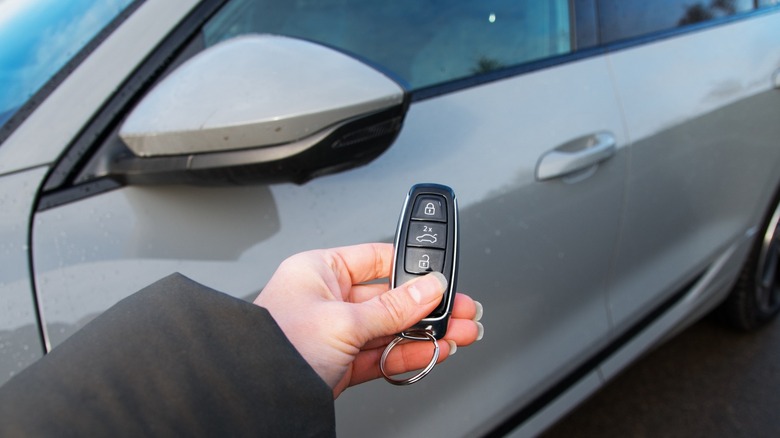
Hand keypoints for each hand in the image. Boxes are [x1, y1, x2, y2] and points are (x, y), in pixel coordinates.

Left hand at [254, 243, 482, 397]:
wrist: (255, 396)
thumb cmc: (274, 347)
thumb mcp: (342, 321)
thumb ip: (391, 307)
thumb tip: (427, 289)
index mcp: (319, 270)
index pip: (376, 258)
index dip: (411, 267)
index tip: (440, 276)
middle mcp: (328, 298)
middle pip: (390, 297)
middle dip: (428, 306)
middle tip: (460, 309)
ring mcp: (335, 332)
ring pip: (391, 328)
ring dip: (426, 332)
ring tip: (459, 333)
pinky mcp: (341, 363)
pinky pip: (383, 353)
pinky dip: (410, 353)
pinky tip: (435, 350)